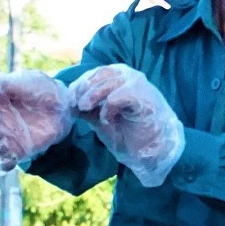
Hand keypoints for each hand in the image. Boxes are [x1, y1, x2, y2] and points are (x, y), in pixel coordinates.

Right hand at [0, 71, 74, 170]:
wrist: (62, 102)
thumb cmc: (40, 87)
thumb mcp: (21, 79)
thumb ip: (1, 85)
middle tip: (1, 134)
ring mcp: (8, 137)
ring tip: (9, 145)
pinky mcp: (19, 150)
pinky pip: (5, 163)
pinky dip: (4, 164)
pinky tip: (11, 159)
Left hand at [71, 64, 185, 187]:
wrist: (153, 151)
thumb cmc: (130, 135)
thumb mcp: (102, 121)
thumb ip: (89, 111)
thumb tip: (70, 104)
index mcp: (119, 79)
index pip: (95, 73)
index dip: (80, 84)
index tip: (70, 99)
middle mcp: (129, 78)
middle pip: (101, 73)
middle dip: (84, 88)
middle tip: (75, 103)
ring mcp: (139, 86)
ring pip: (110, 81)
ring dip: (94, 95)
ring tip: (85, 108)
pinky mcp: (145, 98)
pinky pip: (121, 95)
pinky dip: (109, 106)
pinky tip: (106, 118)